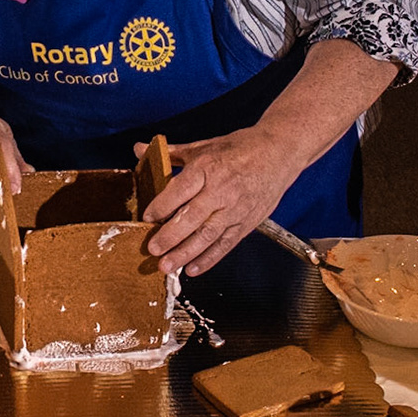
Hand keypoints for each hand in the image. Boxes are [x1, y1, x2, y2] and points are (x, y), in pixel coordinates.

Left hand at [138, 127, 301, 276]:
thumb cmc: (239, 149)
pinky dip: (209, 259)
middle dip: (170, 236)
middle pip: (192, 218)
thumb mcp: (204, 147)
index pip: (179, 190)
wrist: (278, 153)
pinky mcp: (246, 223)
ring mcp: (235, 209)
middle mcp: (221, 191)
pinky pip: (226, 244)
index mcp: (207, 168)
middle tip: (152, 250)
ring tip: (167, 266)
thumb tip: (139, 150)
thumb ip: (171, 154)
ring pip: (207, 236)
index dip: (161, 206)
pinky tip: (193, 269)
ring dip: (185, 253)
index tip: (147, 218)